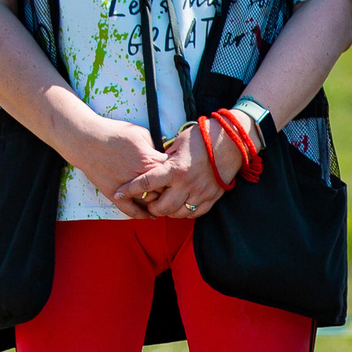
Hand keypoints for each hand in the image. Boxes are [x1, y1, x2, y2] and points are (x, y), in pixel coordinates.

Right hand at [72, 118, 168, 216]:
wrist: (87, 139)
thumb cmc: (114, 133)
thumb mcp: (141, 133)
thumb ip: (155, 146)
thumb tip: (166, 155)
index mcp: (150, 160)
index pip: (173, 173)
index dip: (177, 174)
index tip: (179, 175)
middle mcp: (140, 176)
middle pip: (165, 190)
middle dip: (171, 191)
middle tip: (177, 192)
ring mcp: (127, 188)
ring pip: (150, 203)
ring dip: (160, 205)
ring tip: (167, 204)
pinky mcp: (114, 194)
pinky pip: (131, 210)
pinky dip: (143, 215)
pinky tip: (151, 216)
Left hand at [112, 124, 235, 219]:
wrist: (232, 142)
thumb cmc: (203, 138)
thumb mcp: (178, 143)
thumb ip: (165, 158)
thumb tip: (154, 165)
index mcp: (175, 169)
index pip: (147, 183)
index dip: (130, 189)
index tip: (119, 192)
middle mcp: (186, 184)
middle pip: (161, 207)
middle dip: (151, 208)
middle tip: (148, 204)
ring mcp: (200, 193)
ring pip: (178, 213)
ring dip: (168, 212)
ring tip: (164, 206)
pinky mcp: (212, 197)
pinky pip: (195, 212)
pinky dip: (186, 212)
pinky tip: (181, 206)